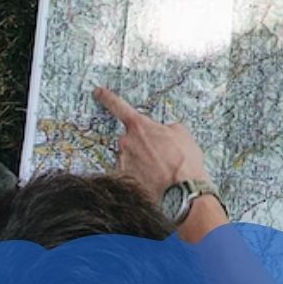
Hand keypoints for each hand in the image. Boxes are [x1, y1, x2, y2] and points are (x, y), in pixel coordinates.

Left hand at [94, 86, 209, 200]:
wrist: (181, 191)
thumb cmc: (184, 162)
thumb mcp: (182, 133)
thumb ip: (166, 127)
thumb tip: (163, 130)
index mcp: (139, 126)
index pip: (118, 106)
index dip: (107, 97)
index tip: (98, 92)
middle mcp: (125, 142)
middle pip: (129, 139)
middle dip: (141, 146)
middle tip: (159, 157)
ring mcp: (122, 162)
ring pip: (129, 158)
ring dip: (141, 163)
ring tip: (160, 172)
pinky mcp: (122, 180)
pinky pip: (128, 175)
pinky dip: (138, 177)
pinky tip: (152, 183)